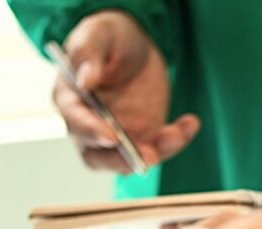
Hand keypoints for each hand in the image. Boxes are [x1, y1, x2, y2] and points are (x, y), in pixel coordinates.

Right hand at [57, 10, 199, 172]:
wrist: (134, 46)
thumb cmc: (108, 37)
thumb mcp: (98, 34)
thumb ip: (88, 54)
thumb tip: (84, 80)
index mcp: (71, 99)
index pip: (76, 121)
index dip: (91, 131)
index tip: (111, 137)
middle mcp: (90, 124)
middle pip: (98, 156)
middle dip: (122, 160)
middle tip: (148, 156)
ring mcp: (118, 134)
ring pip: (131, 159)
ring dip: (156, 151)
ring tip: (176, 133)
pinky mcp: (143, 136)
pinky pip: (160, 147)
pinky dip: (177, 140)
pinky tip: (190, 123)